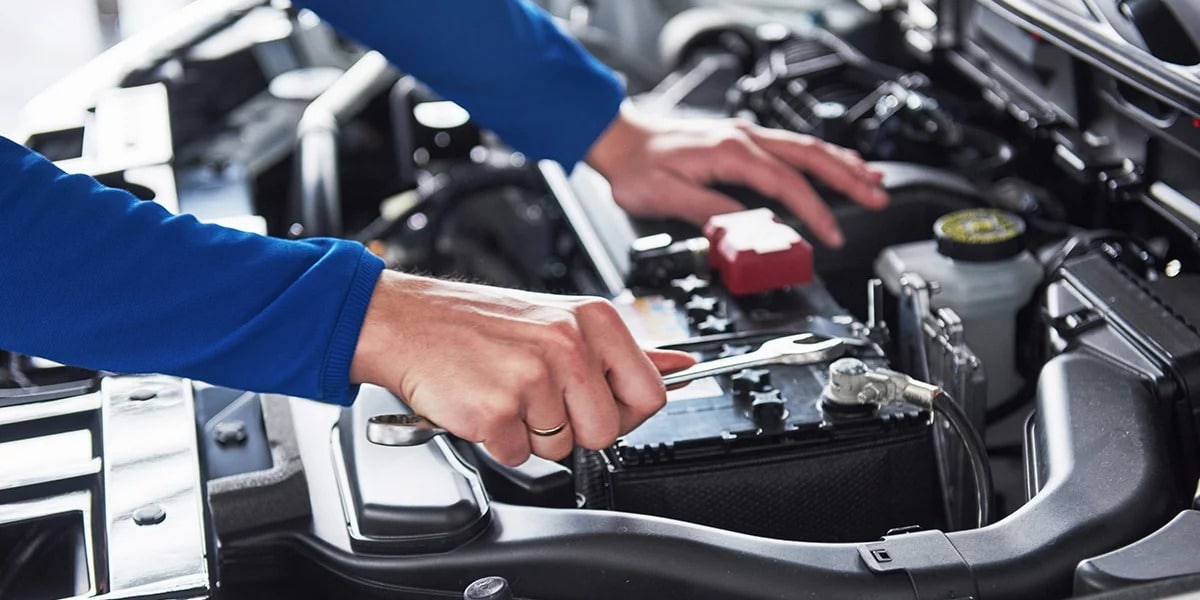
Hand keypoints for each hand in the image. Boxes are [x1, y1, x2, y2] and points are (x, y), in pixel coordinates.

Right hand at [350, 270, 695, 464]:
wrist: (408, 323)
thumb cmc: (480, 325)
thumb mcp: (561, 319)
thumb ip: (623, 350)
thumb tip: (680, 366)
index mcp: (593, 321)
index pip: (650, 393)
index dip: (623, 411)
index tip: (594, 402)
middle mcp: (568, 345)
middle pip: (607, 432)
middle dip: (573, 428)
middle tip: (538, 397)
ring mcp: (533, 378)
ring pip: (561, 447)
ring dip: (531, 433)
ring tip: (505, 392)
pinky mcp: (497, 411)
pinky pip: (518, 455)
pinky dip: (497, 440)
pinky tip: (483, 403)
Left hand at [586, 102, 888, 247]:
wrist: (619, 140)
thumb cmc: (637, 168)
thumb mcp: (666, 198)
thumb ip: (709, 214)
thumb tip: (745, 232)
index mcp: (730, 154)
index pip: (786, 185)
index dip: (814, 212)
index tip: (830, 235)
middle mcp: (743, 139)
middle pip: (810, 156)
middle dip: (849, 178)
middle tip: (877, 198)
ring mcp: (745, 135)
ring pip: (806, 146)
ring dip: (842, 164)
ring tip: (872, 181)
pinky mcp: (741, 140)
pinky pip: (792, 145)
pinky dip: (820, 156)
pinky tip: (835, 163)